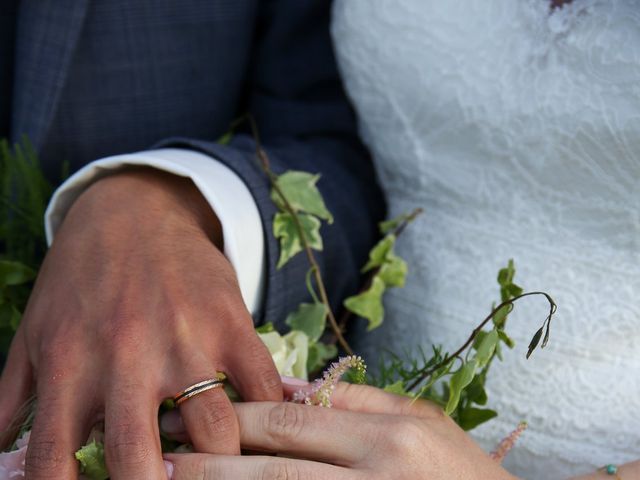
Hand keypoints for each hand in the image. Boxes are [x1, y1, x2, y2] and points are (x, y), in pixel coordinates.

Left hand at [0, 168, 281, 478]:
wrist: (133, 211)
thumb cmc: (79, 279)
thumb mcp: (33, 335)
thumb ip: (9, 400)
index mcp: (69, 367)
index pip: (54, 466)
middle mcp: (126, 358)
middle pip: (141, 462)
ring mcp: (185, 339)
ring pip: (216, 430)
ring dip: (221, 460)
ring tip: (216, 461)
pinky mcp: (229, 320)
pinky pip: (261, 382)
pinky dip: (268, 410)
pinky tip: (260, 423)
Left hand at [163, 382, 516, 479]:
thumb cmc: (462, 475)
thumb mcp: (421, 422)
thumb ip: (355, 400)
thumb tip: (281, 385)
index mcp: (394, 434)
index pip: (293, 422)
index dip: (233, 420)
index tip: (186, 415)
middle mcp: (381, 475)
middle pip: (276, 466)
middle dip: (210, 461)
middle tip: (157, 453)